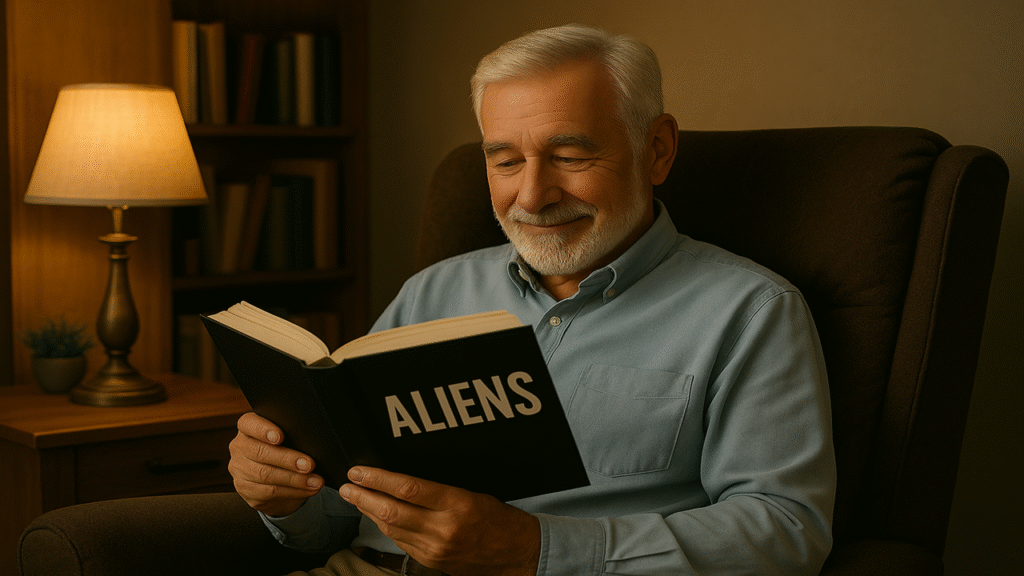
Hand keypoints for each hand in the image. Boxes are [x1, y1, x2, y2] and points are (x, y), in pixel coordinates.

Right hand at [227, 412, 323, 516]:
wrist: (273, 476)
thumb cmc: (284, 449)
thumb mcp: (286, 437)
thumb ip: (291, 435)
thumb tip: (312, 444)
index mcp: (247, 427)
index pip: (249, 424)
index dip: (263, 430)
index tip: (280, 437)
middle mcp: (239, 447)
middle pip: (260, 453)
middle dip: (288, 460)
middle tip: (309, 465)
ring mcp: (239, 469)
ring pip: (265, 475)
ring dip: (295, 480)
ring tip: (315, 481)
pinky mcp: (245, 489)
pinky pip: (269, 492)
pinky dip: (293, 491)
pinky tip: (308, 489)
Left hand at [340, 467, 539, 575]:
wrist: (516, 554)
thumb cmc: (497, 518)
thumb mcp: (471, 493)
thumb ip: (437, 490)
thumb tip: (400, 482)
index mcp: (457, 504)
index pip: (407, 488)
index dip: (377, 479)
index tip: (359, 471)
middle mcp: (444, 528)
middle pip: (392, 510)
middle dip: (363, 497)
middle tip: (346, 485)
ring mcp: (435, 548)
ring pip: (391, 528)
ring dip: (369, 512)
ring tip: (354, 497)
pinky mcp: (431, 561)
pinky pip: (400, 541)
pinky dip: (385, 526)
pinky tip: (377, 515)